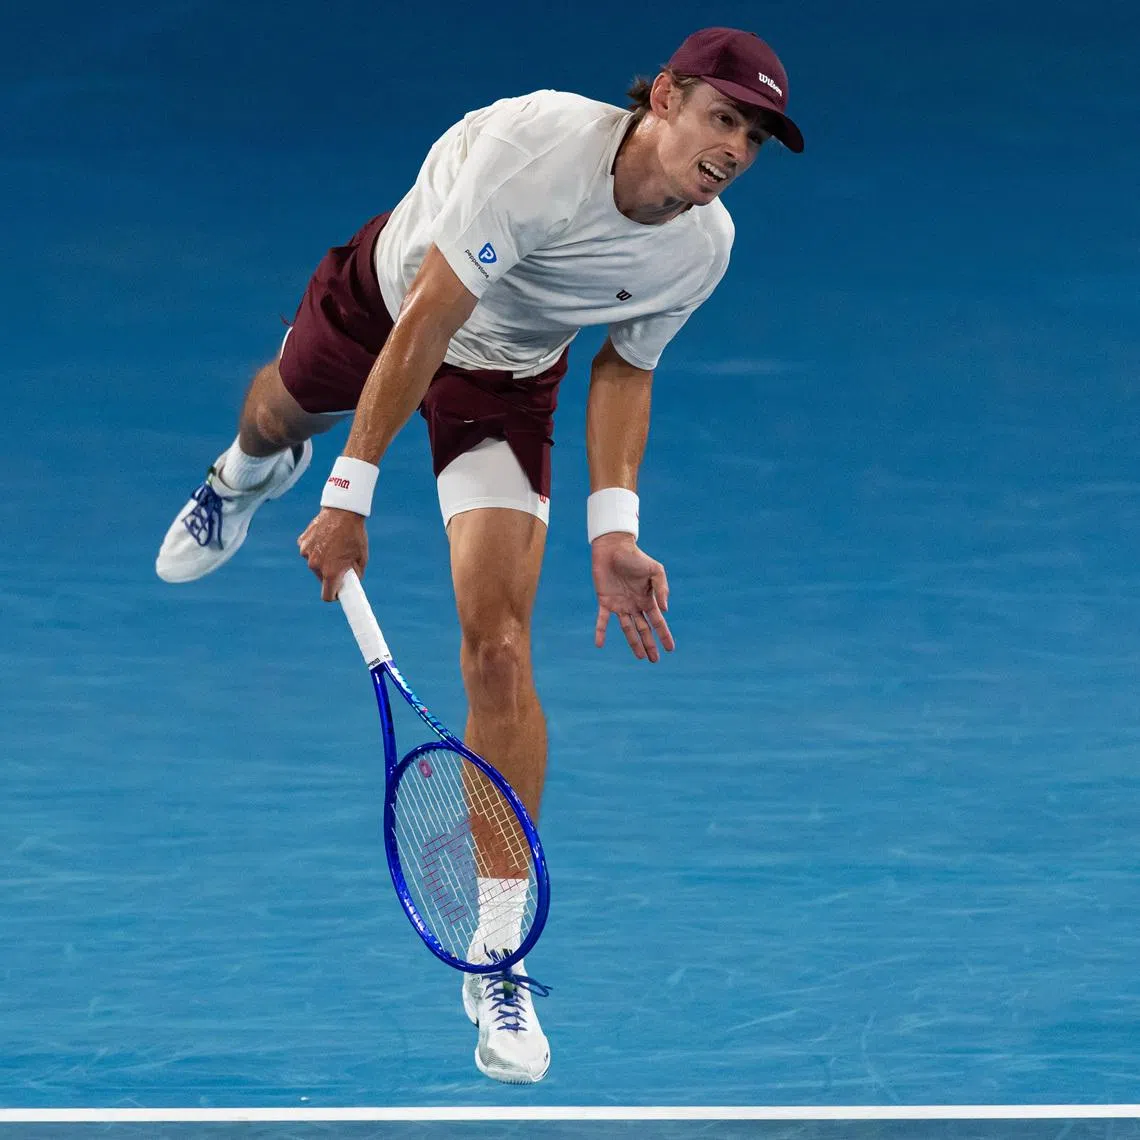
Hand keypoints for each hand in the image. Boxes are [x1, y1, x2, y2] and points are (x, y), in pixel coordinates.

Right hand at [297, 507, 368, 601]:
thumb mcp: (361, 558)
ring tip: (334, 546)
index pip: (327, 596)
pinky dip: (316, 548)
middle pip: (321, 578)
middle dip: (330, 574)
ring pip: (315, 565)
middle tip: (340, 563)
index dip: (334, 595)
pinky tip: (326, 538)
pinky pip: (309, 551)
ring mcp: (306, 553)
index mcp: (331, 571)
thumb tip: (352, 583)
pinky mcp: (302, 543)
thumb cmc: (355, 535)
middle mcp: (315, 565)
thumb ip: (356, 574)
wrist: (343, 511)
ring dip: (323, 560)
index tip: (338, 592)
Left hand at [591, 533, 673, 661]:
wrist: (614, 547)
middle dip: (650, 644)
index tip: (670, 649)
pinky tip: (599, 644)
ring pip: (627, 628)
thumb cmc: (636, 557)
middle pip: (643, 629)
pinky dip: (600, 632)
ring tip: (640, 657)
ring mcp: (620, 604)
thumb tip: (664, 610)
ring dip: (633, 643)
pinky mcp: (605, 601)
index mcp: (647, 599)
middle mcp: (634, 605)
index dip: (664, 635)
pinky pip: (602, 620)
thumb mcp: (655, 570)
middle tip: (654, 660)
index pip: (657, 621)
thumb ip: (662, 589)